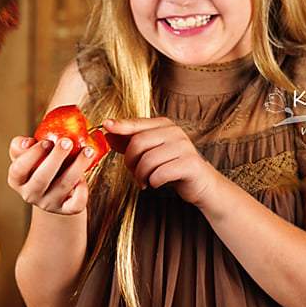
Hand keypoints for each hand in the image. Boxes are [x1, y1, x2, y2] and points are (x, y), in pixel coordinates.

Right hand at [6, 134, 96, 213]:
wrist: (53, 191)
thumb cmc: (39, 165)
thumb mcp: (26, 155)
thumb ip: (21, 146)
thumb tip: (27, 143)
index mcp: (17, 180)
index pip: (19, 169)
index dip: (32, 155)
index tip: (47, 141)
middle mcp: (30, 194)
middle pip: (41, 178)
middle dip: (56, 158)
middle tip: (67, 141)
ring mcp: (48, 204)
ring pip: (63, 186)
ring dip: (77, 167)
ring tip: (87, 151)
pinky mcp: (66, 210)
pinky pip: (76, 204)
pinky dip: (82, 190)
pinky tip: (85, 176)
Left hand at [103, 117, 222, 207]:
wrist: (199, 182)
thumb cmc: (172, 166)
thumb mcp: (150, 152)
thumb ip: (130, 142)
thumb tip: (108, 132)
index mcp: (164, 125)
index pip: (137, 123)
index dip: (120, 125)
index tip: (106, 125)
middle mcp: (175, 132)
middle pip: (138, 142)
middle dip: (130, 162)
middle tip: (133, 173)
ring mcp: (184, 147)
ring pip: (148, 160)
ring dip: (141, 175)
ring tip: (144, 181)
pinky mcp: (190, 164)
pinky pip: (160, 173)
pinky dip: (154, 182)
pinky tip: (156, 183)